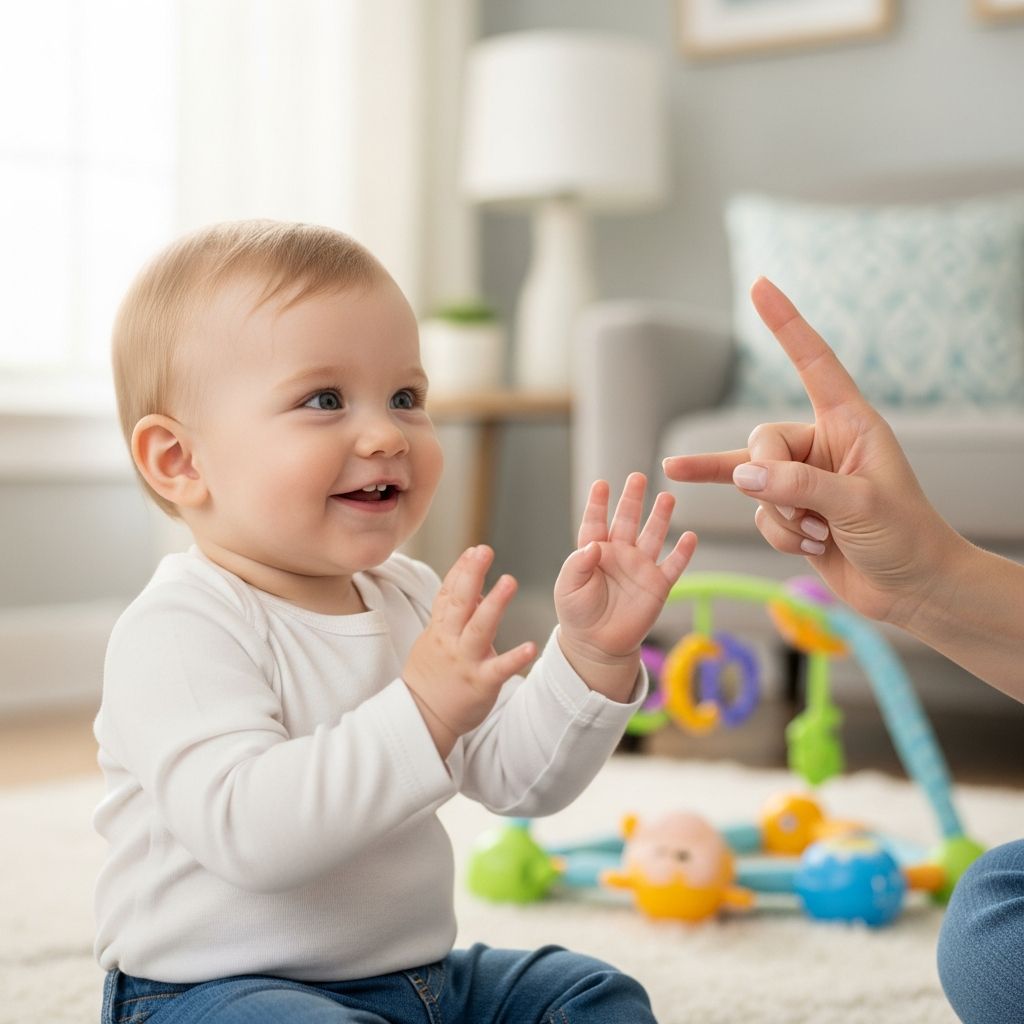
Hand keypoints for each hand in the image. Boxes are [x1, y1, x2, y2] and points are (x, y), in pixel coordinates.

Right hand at [404, 545, 535, 757]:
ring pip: (480, 628)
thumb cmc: (432, 674)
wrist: (422, 717)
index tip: (474, 550)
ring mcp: (465, 661)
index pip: (448, 592)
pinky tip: (531, 647)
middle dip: (471, 575)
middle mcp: (451, 640)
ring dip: (495, 604)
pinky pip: (499, 668)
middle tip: (484, 551)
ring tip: (510, 581)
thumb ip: (455, 614)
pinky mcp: (481, 683)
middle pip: (460, 602)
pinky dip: (515, 658)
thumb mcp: (436, 638)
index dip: (461, 570)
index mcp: (440, 628)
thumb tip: (478, 590)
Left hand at [555, 473, 696, 700]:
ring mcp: (640, 568)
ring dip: (660, 517)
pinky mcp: (657, 586)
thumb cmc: (578, 614)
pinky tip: (690, 537)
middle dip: (632, 499)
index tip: (601, 484)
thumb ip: (577, 564)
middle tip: (637, 478)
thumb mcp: (568, 588)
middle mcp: (619, 554)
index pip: (595, 522)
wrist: (597, 645)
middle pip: (627, 520)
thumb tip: (594, 544)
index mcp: (594, 552)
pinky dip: (682, 552)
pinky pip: (673, 566)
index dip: (598, 504)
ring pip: (652, 536)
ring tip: (667, 497)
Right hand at [662, 277, 964, 627]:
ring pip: (754, 482)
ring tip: (819, 534)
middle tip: (801, 508)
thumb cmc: (905, 537)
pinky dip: (780, 537)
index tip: (760, 285)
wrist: (912, 590)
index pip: (812, 362)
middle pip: (762, 440)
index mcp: (850, 423)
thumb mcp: (859, 506)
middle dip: (769, 479)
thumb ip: (797, 486)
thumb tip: (741, 475)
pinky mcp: (792, 512)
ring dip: (780, 517)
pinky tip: (814, 546)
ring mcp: (804, 480)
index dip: (786, 323)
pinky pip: (759, 515)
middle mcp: (823, 445)